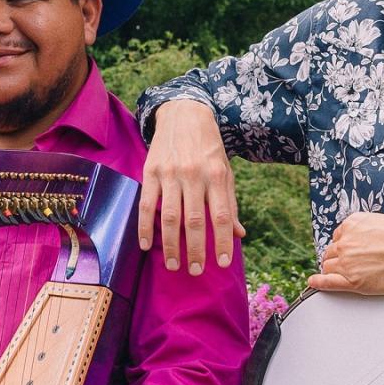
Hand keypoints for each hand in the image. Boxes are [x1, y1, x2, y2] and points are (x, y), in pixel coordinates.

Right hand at [139, 100, 245, 273]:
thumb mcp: (225, 169)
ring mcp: (170, 173)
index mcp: (216, 175)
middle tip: (196, 271)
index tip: (223, 263)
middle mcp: (193, 174)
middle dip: (196, 249)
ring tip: (174, 265)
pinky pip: (146, 204)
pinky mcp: (150, 172)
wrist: (183, 113)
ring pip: (169, 216)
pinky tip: (147, 245)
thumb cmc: (208, 147)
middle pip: (195, 220)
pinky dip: (145, 227)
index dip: (223, 241)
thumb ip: (230, 202)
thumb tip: (239, 233)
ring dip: (171, 244)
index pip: (222, 215)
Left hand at [307, 212, 383, 294]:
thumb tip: (367, 236)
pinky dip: (318, 283)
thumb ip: (366, 228)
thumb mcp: (381, 220)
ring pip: (329, 268)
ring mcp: (347, 263)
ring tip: (340, 275)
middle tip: (346, 264)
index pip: (338, 238)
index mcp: (351, 225)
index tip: (345, 251)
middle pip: (331, 254)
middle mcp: (345, 243)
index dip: (342, 246)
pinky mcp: (352, 281)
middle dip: (336, 258)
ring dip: (333, 270)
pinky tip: (314, 283)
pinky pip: (328, 283)